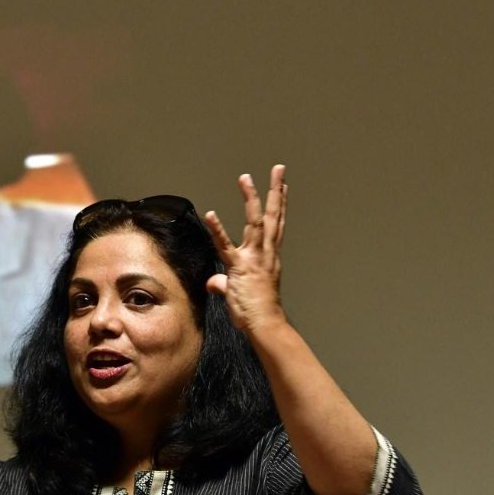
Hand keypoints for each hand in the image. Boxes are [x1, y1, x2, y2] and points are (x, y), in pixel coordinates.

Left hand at [204, 165, 287, 332]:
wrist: (264, 325)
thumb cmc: (256, 313)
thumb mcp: (239, 293)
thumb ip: (224, 283)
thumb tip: (214, 283)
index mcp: (268, 257)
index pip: (276, 225)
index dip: (280, 205)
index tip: (283, 187)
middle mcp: (265, 253)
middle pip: (272, 216)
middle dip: (275, 190)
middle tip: (278, 169)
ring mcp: (254, 258)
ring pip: (255, 222)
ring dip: (250, 198)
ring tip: (246, 178)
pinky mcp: (240, 267)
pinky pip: (226, 245)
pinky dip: (217, 230)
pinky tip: (210, 214)